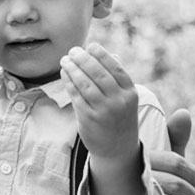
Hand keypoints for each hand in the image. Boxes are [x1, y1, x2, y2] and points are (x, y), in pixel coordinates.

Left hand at [60, 43, 139, 160]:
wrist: (118, 148)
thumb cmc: (119, 117)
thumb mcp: (125, 99)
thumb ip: (115, 78)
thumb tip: (102, 54)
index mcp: (130, 93)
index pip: (116, 68)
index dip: (102, 55)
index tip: (90, 46)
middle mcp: (119, 101)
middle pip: (98, 74)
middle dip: (83, 59)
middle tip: (73, 51)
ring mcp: (103, 111)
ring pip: (85, 84)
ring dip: (73, 69)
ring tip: (65, 60)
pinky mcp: (88, 119)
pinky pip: (76, 96)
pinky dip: (69, 83)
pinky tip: (64, 74)